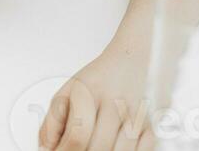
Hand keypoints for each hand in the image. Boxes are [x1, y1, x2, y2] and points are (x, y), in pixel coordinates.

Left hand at [37, 45, 155, 150]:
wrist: (135, 56)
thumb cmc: (101, 77)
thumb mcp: (70, 90)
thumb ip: (53, 121)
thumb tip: (45, 149)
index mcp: (89, 91)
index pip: (77, 137)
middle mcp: (115, 101)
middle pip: (98, 149)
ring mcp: (137, 114)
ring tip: (96, 145)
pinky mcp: (153, 125)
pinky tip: (115, 146)